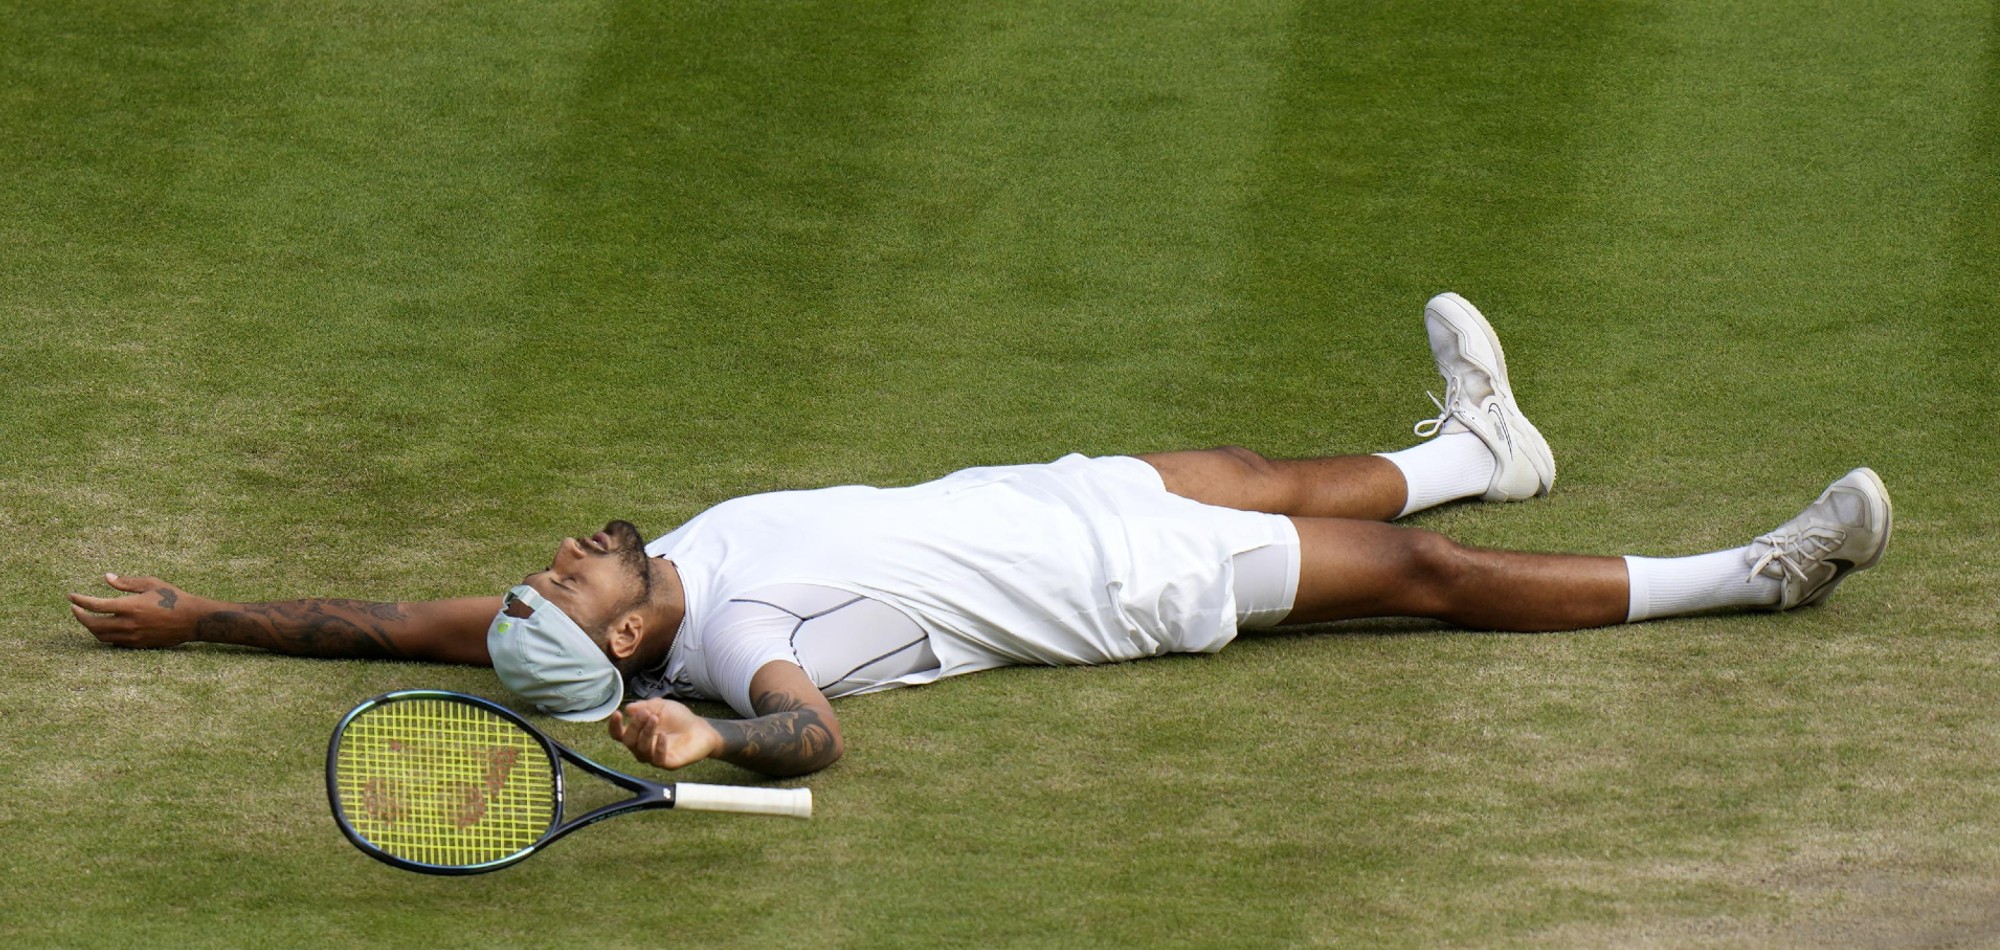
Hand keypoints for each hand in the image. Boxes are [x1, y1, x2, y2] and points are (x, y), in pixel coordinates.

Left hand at [67, 574, 205, 647]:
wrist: (193, 620)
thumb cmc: (174, 598)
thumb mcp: (152, 584)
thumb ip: (127, 582)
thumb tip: (107, 577)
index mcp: (130, 606)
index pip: (96, 605)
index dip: (80, 601)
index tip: (71, 597)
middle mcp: (128, 624)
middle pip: (93, 624)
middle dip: (80, 617)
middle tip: (75, 609)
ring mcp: (133, 636)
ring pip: (101, 636)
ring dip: (91, 628)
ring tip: (88, 619)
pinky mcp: (138, 644)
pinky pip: (114, 642)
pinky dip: (105, 635)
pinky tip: (106, 627)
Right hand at [609, 699, 723, 770]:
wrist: (700, 729)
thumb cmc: (678, 718)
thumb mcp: (661, 706)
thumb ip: (645, 706)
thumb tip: (628, 709)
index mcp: (637, 733)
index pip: (618, 734)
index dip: (614, 726)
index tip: (618, 714)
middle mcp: (642, 747)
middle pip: (629, 741)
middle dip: (635, 726)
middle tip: (646, 713)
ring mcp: (654, 756)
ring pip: (641, 749)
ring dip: (646, 733)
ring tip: (655, 718)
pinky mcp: (668, 763)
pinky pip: (658, 759)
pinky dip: (659, 747)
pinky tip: (663, 736)